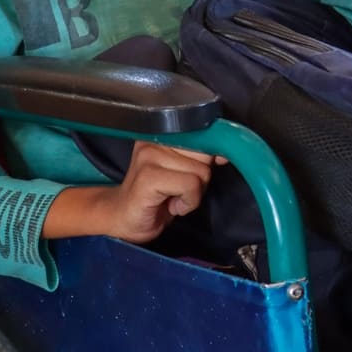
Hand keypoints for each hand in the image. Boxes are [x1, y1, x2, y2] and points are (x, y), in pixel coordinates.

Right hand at [49, 142, 217, 243]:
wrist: (125, 218)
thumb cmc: (157, 196)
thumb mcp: (185, 171)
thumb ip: (203, 158)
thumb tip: (226, 152)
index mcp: (163, 132)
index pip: (204, 134)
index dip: (210, 156)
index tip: (199, 170)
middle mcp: (154, 139)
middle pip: (206, 153)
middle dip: (201, 178)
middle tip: (179, 189)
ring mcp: (149, 156)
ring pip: (201, 171)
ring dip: (194, 193)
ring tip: (173, 196)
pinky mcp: (148, 177)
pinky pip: (190, 185)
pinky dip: (188, 202)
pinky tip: (170, 205)